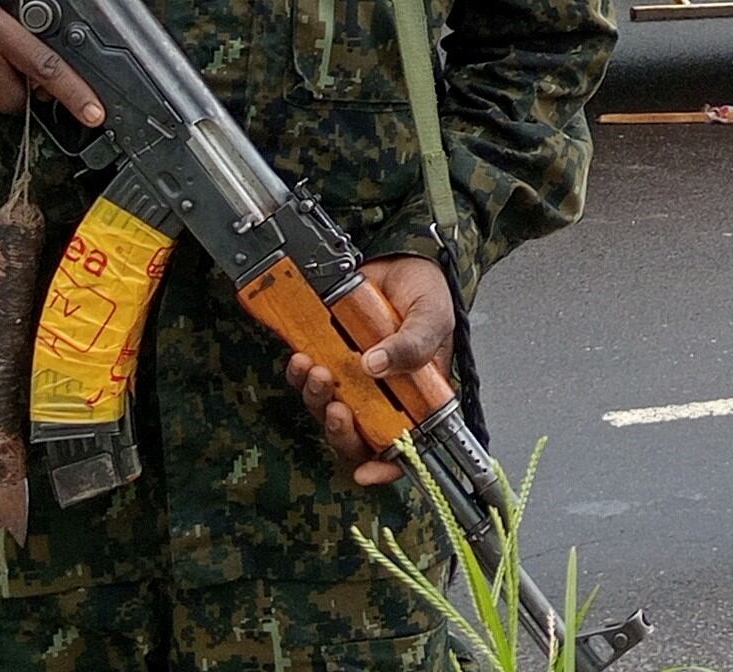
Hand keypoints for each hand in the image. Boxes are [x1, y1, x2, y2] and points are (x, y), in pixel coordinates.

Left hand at [283, 255, 453, 484]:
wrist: (399, 259)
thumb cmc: (425, 292)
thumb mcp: (431, 317)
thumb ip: (411, 345)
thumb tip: (376, 365)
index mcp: (418, 397)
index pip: (405, 446)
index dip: (386, 467)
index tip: (367, 472)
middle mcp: (384, 396)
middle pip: (359, 436)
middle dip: (341, 431)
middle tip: (337, 408)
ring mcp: (355, 380)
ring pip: (330, 410)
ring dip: (317, 399)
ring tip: (316, 370)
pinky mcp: (330, 358)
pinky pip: (309, 380)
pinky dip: (301, 375)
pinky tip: (302, 357)